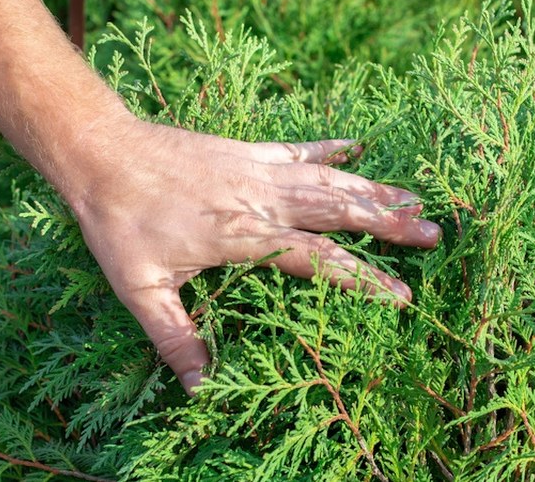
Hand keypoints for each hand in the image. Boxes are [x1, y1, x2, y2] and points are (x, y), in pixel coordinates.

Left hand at [73, 119, 440, 393]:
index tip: (402, 295)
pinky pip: (299, 150)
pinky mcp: (246, 151)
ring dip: (374, 188)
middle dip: (388, 223)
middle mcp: (261, 199)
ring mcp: (256, 170)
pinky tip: (358, 147)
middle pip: (338, 210)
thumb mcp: (140, 288)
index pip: (318, 259)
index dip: (362, 278)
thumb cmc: (119, 223)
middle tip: (434, 233)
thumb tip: (199, 386)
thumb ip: (174, 337)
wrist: (101, 153)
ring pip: (329, 179)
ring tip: (417, 197)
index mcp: (244, 236)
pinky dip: (331, 149)